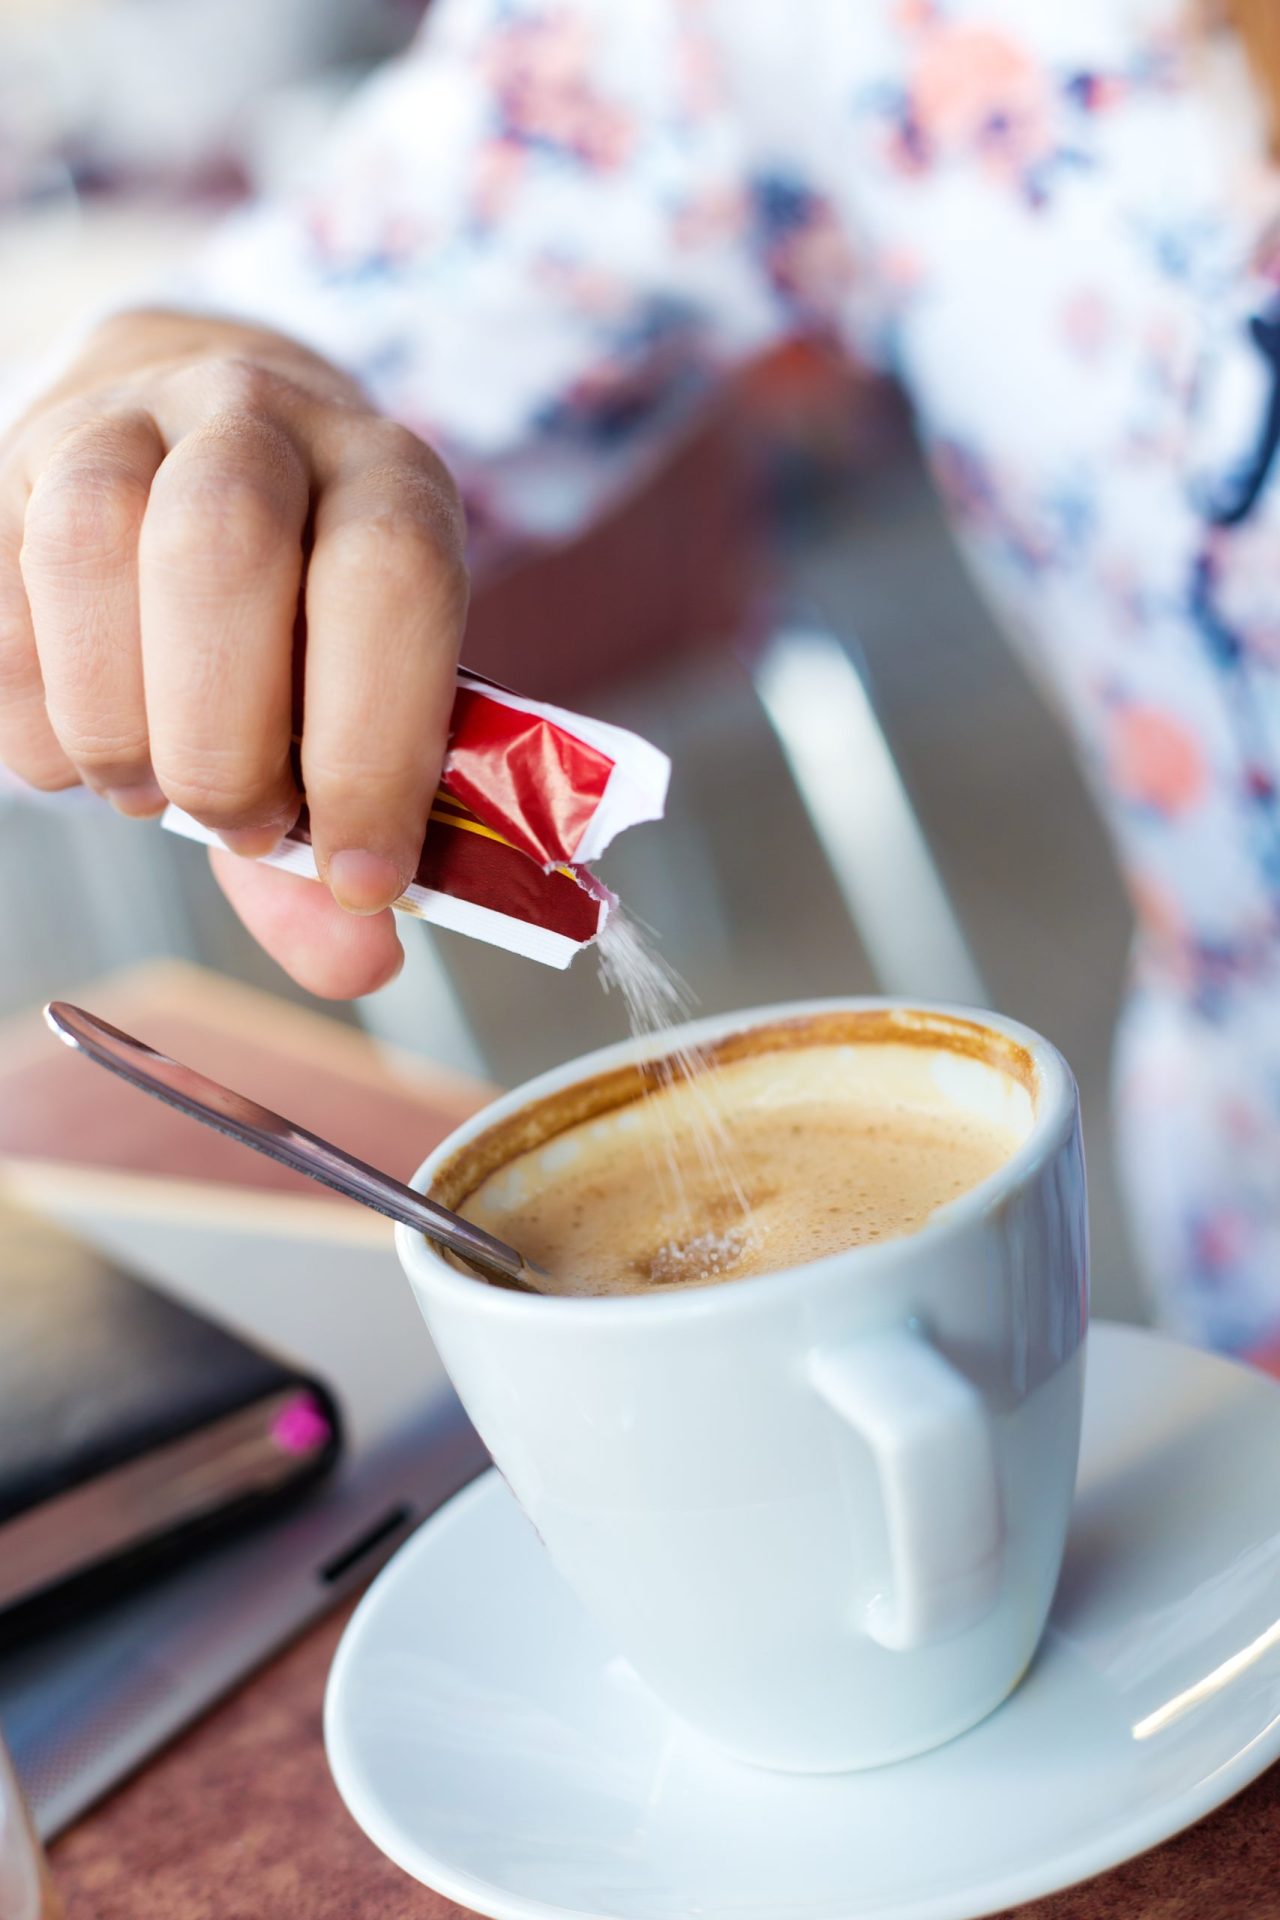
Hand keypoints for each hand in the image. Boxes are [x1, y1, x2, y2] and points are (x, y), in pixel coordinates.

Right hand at [0, 308, 468, 995]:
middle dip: (224, 735)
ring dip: (116, 716)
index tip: (359, 878)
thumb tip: (357, 960)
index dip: (373, 747)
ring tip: (152, 786)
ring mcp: (120, 420)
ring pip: (87, 543)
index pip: (390, 579)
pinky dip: (33, 714)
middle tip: (239, 819)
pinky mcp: (11, 461)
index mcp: (386, 474)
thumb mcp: (358, 704)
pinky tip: (84, 747)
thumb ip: (355, 835)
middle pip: (221, 545)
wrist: (193, 446)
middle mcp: (256, 415)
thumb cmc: (297, 611)